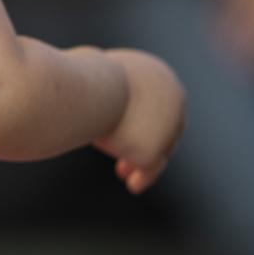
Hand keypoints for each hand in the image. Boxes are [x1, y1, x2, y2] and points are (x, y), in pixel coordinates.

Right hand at [94, 49, 184, 193]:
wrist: (86, 89)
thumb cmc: (81, 76)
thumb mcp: (89, 70)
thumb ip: (97, 78)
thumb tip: (86, 75)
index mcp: (158, 75)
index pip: (159, 101)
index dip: (145, 117)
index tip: (128, 129)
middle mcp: (172, 97)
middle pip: (166, 126)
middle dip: (146, 140)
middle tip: (128, 154)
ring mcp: (167, 124)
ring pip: (162, 148)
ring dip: (145, 161)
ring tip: (126, 173)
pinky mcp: (154, 148)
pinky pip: (153, 167)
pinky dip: (145, 177)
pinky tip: (132, 185)